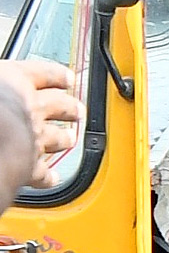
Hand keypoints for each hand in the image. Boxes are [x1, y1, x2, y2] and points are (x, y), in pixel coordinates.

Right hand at [0, 60, 82, 188]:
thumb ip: (0, 80)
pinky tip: (51, 178)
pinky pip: (43, 173)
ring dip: (65, 138)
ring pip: (58, 138)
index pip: (44, 73)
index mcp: (15, 81)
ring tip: (70, 138)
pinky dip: (48, 177)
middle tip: (78, 110)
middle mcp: (32, 109)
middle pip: (60, 106)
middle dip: (70, 107)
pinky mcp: (30, 167)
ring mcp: (35, 138)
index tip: (67, 78)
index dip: (58, 76)